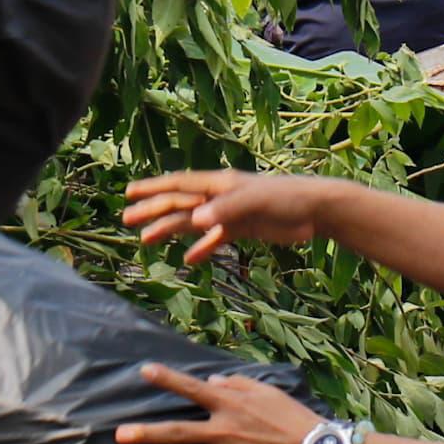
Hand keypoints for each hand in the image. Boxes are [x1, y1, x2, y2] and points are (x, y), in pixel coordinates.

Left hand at [115, 363, 320, 443]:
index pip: (191, 388)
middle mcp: (222, 430)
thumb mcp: (266, 390)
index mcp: (229, 404)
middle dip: (147, 433)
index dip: (167, 379)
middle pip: (177, 431)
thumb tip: (212, 379)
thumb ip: (236, 383)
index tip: (144, 372)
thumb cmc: (293, 417)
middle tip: (120, 435)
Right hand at [122, 170, 328, 266]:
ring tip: (146, 240)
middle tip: (127, 219)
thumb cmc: (287, 198)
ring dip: (170, 230)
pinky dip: (202, 247)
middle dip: (153, 211)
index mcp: (220, 184)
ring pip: (193, 222)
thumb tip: (195, 219)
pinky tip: (190, 259)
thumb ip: (226, 209)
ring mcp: (230, 213)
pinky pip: (216, 239)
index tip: (129, 192)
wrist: (316, 209)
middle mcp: (220, 197)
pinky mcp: (243, 228)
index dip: (153, 188)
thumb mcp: (255, 201)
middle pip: (180, 204)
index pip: (179, 184)